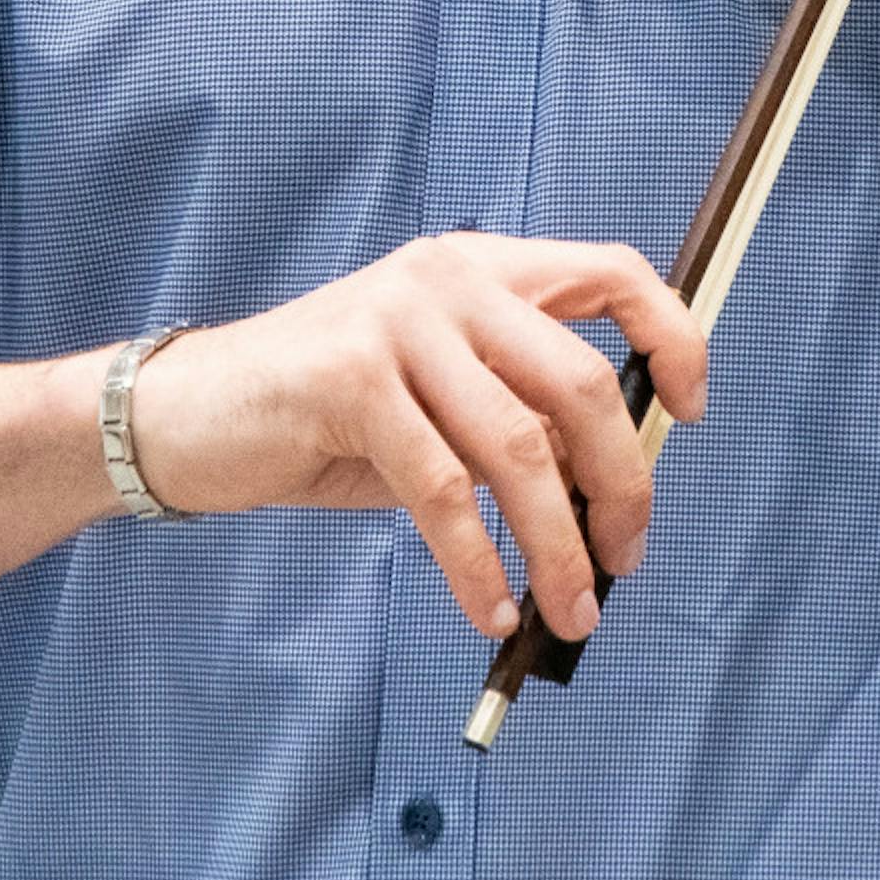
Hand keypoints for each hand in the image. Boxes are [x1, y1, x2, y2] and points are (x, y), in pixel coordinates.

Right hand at [111, 232, 706, 641]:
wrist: (188, 416)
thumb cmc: (322, 417)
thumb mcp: (435, 400)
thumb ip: (515, 421)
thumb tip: (610, 494)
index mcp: (480, 269)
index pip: (613, 273)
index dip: (672, 337)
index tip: (691, 413)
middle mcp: (448, 279)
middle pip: (580, 381)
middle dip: (620, 484)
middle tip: (624, 557)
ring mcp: (398, 321)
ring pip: (519, 448)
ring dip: (556, 545)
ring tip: (570, 611)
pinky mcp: (350, 379)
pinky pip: (443, 490)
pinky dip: (477, 564)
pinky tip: (489, 607)